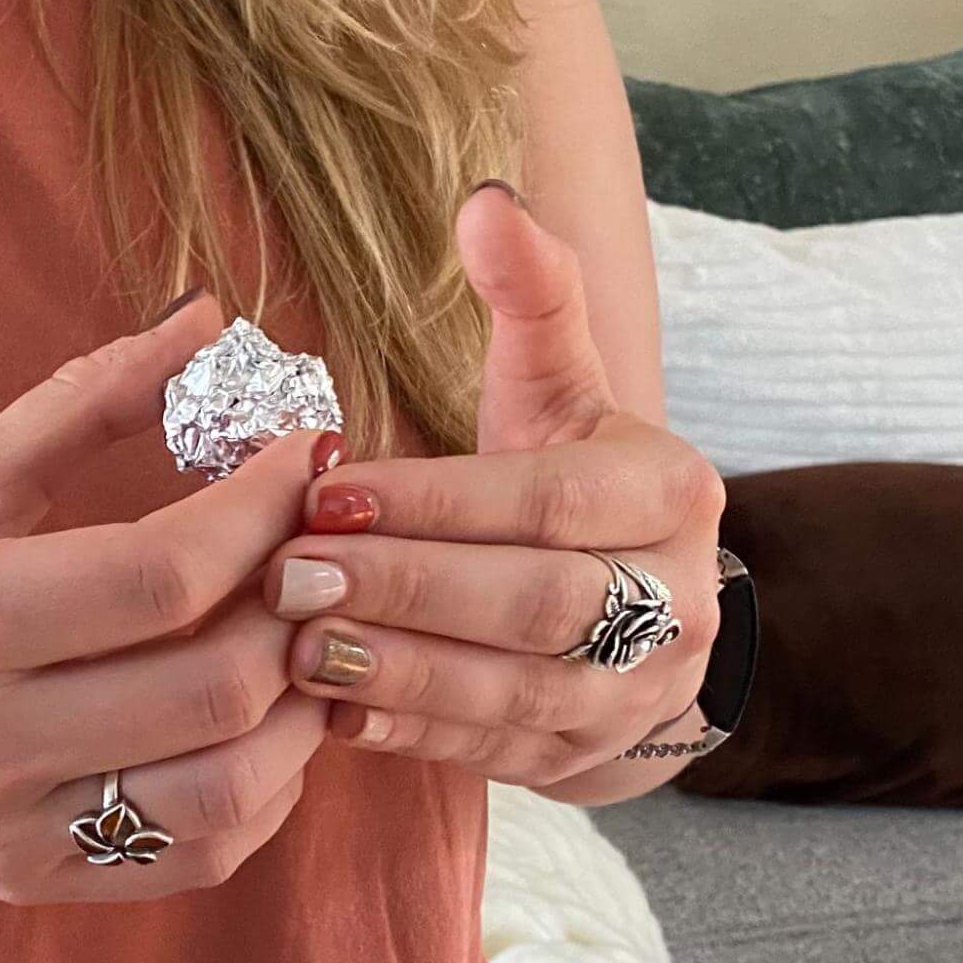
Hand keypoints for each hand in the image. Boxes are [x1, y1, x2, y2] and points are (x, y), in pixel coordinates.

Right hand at [0, 295, 332, 902]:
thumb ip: (83, 403)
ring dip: (302, 703)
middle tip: (315, 545)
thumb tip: (210, 319)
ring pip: (233, 789)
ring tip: (300, 631)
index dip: (263, 509)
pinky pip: (203, 854)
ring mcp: (11, 831)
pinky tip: (257, 719)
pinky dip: (265, 786)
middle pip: (217, 685)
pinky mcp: (32, 882)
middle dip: (299, 603)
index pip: (164, 574)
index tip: (303, 456)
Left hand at [261, 186, 724, 787]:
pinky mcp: (585, 760)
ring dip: (398, 671)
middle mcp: (674, 601)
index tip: (327, 489)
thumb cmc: (568, 476)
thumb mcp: (560, 385)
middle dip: (407, 590)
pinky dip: (409, 734)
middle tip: (288, 576)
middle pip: (538, 604)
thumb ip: (529, 295)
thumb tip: (483, 202)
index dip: (438, 501)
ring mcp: (636, 695)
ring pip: (516, 693)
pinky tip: (327, 713)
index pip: (550, 499)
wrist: (637, 610)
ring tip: (292, 646)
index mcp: (672, 494)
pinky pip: (493, 755)